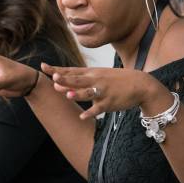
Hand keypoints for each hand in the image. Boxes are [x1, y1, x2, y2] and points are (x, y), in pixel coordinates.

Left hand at [42, 64, 161, 119]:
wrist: (141, 84)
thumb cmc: (116, 80)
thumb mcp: (99, 75)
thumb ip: (80, 80)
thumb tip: (59, 84)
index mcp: (92, 72)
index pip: (70, 70)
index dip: (56, 69)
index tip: (42, 66)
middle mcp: (95, 80)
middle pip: (78, 80)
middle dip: (66, 80)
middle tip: (54, 79)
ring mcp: (102, 92)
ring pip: (88, 93)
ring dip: (78, 94)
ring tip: (68, 95)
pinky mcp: (109, 103)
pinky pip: (98, 109)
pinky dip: (90, 113)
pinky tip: (82, 116)